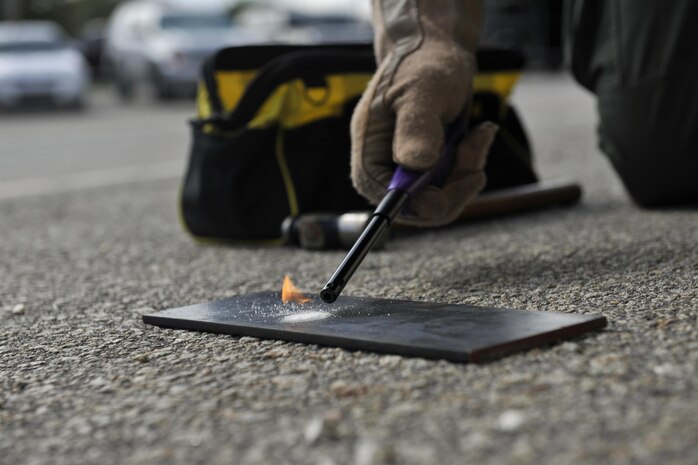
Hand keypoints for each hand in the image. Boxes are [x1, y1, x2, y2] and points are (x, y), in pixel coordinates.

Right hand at [351, 0, 496, 226]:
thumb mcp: (421, 91)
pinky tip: (477, 135)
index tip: (465, 172)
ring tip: (477, 134)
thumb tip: (414, 164)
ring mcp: (405, 175)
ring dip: (468, 170)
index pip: (395, 204)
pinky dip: (472, 164)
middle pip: (423, 210)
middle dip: (457, 183)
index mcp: (369, 160)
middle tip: (475, 145)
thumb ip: (416, 127)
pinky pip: (454, 187)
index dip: (432, 199)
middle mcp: (383, 174)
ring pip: (443, 201)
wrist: (435, 54)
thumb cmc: (422, 66)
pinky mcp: (425, 172)